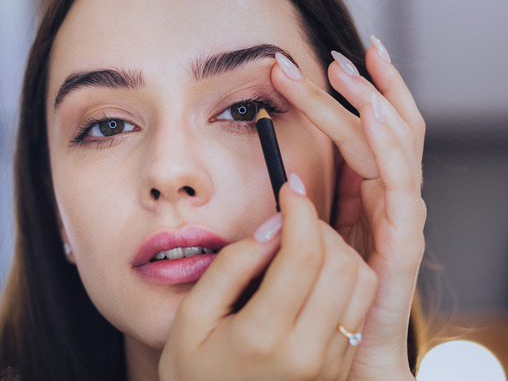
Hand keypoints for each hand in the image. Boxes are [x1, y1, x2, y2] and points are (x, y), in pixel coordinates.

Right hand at [159, 180, 378, 380]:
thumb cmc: (195, 372)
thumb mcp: (191, 317)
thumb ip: (231, 266)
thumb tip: (272, 228)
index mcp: (263, 336)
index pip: (304, 255)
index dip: (301, 211)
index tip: (290, 191)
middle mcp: (306, 352)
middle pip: (342, 263)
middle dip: (320, 226)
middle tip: (293, 219)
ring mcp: (329, 363)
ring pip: (362, 282)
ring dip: (339, 250)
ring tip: (304, 245)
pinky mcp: (339, 367)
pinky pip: (360, 307)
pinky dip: (346, 276)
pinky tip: (315, 272)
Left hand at [271, 38, 425, 379]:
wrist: (341, 368)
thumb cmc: (320, 307)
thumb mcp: (306, 249)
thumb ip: (304, 215)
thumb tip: (288, 178)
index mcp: (365, 203)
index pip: (365, 136)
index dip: (350, 98)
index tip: (321, 63)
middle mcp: (386, 208)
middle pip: (384, 135)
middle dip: (362, 91)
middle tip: (333, 55)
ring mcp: (397, 228)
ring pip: (395, 154)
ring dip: (374, 107)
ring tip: (354, 72)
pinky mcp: (399, 253)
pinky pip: (399, 196)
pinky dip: (387, 154)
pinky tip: (372, 120)